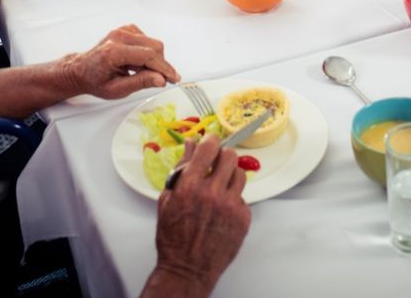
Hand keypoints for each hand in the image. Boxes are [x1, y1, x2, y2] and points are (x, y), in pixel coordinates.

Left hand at [64, 24, 180, 97]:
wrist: (82, 70)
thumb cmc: (95, 80)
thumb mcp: (117, 89)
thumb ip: (140, 83)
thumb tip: (160, 79)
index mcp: (113, 52)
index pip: (148, 55)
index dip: (164, 67)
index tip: (174, 78)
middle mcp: (118, 36)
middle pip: (154, 46)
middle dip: (161, 65)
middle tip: (159, 80)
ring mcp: (122, 30)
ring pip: (153, 43)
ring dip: (154, 59)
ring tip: (140, 72)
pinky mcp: (126, 29)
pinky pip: (147, 40)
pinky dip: (148, 52)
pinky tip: (137, 63)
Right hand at [153, 136, 249, 295]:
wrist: (188, 268)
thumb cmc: (173, 237)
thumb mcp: (168, 199)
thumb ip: (180, 169)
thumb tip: (190, 145)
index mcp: (190, 186)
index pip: (209, 147)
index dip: (211, 141)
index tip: (210, 143)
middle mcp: (212, 193)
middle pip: (230, 156)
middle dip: (222, 156)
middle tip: (216, 164)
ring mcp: (230, 206)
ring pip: (240, 174)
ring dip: (230, 176)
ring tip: (220, 188)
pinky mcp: (243, 218)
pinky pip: (242, 197)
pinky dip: (233, 199)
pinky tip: (222, 210)